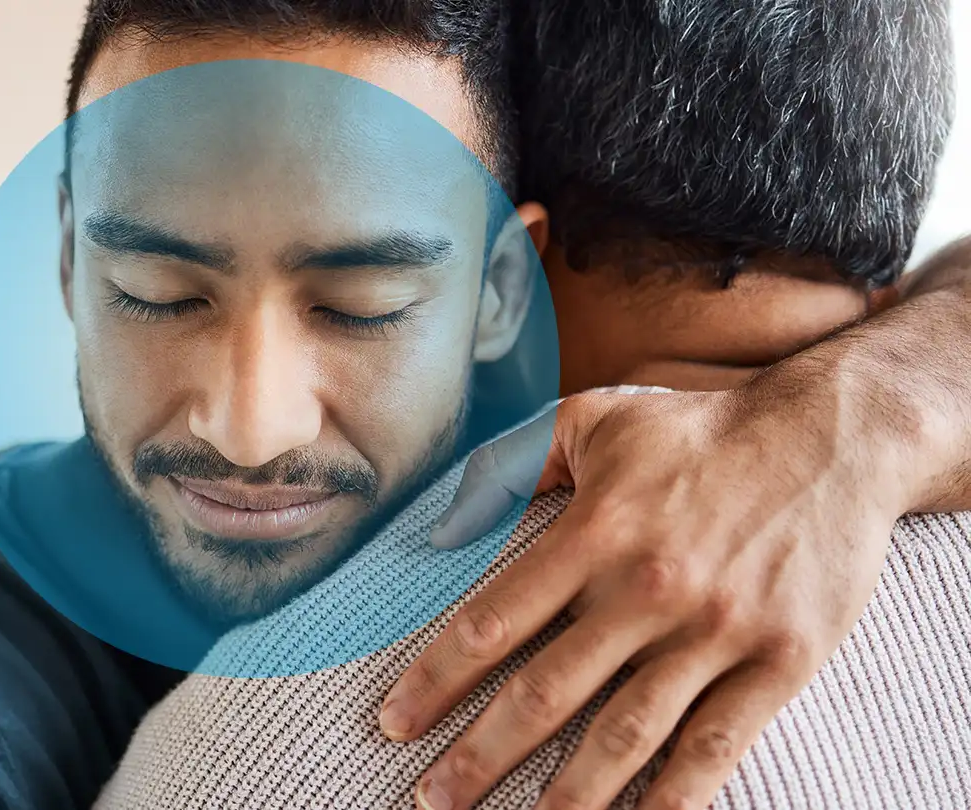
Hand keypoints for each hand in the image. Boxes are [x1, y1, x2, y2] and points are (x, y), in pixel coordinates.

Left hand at [380, 387, 905, 809]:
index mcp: (596, 530)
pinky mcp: (778, 662)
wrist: (834, 437)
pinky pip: (715, 746)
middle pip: (546, 693)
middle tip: (433, 798)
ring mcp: (716, 631)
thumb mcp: (596, 419)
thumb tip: (443, 522)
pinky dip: (673, 798)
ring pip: (624, 735)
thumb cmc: (698, 430)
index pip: (493, 621)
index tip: (397, 721)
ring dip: (567, 797)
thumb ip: (514, 462)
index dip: (436, 679)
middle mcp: (649, 588)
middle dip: (481, 755)